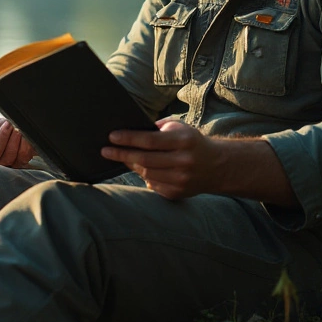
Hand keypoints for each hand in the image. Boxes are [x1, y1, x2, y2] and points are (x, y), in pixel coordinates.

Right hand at [0, 117, 34, 167]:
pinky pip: (21, 156)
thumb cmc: (10, 126)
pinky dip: (25, 144)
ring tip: (18, 129)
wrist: (28, 130)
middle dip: (3, 138)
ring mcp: (8, 164)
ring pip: (8, 156)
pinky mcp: (20, 164)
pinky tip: (25, 137)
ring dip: (15, 139)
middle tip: (9, 125)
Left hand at [100, 119, 223, 198]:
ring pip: (146, 173)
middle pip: (144, 159)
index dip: (128, 139)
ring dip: (131, 165)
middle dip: (121, 154)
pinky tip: (141, 169)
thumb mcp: (180, 128)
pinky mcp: (178, 193)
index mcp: (184, 141)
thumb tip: (130, 129)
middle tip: (105, 150)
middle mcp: (183, 161)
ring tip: (122, 157)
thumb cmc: (192, 142)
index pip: (150, 140)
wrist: (217, 166)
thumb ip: (158, 128)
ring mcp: (181, 179)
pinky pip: (153, 184)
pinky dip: (144, 176)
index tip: (111, 137)